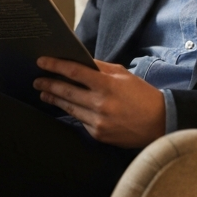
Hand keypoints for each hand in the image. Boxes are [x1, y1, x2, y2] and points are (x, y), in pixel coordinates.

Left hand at [34, 57, 165, 147]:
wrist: (160, 123)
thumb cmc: (141, 95)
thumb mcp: (123, 75)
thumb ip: (100, 68)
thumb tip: (79, 61)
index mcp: (107, 85)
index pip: (74, 72)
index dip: (55, 65)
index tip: (42, 61)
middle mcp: (100, 104)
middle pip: (66, 91)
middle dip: (48, 84)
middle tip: (37, 80)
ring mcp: (98, 121)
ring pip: (69, 107)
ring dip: (54, 99)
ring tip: (44, 93)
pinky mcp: (98, 134)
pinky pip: (80, 120)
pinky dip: (72, 112)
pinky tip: (64, 106)